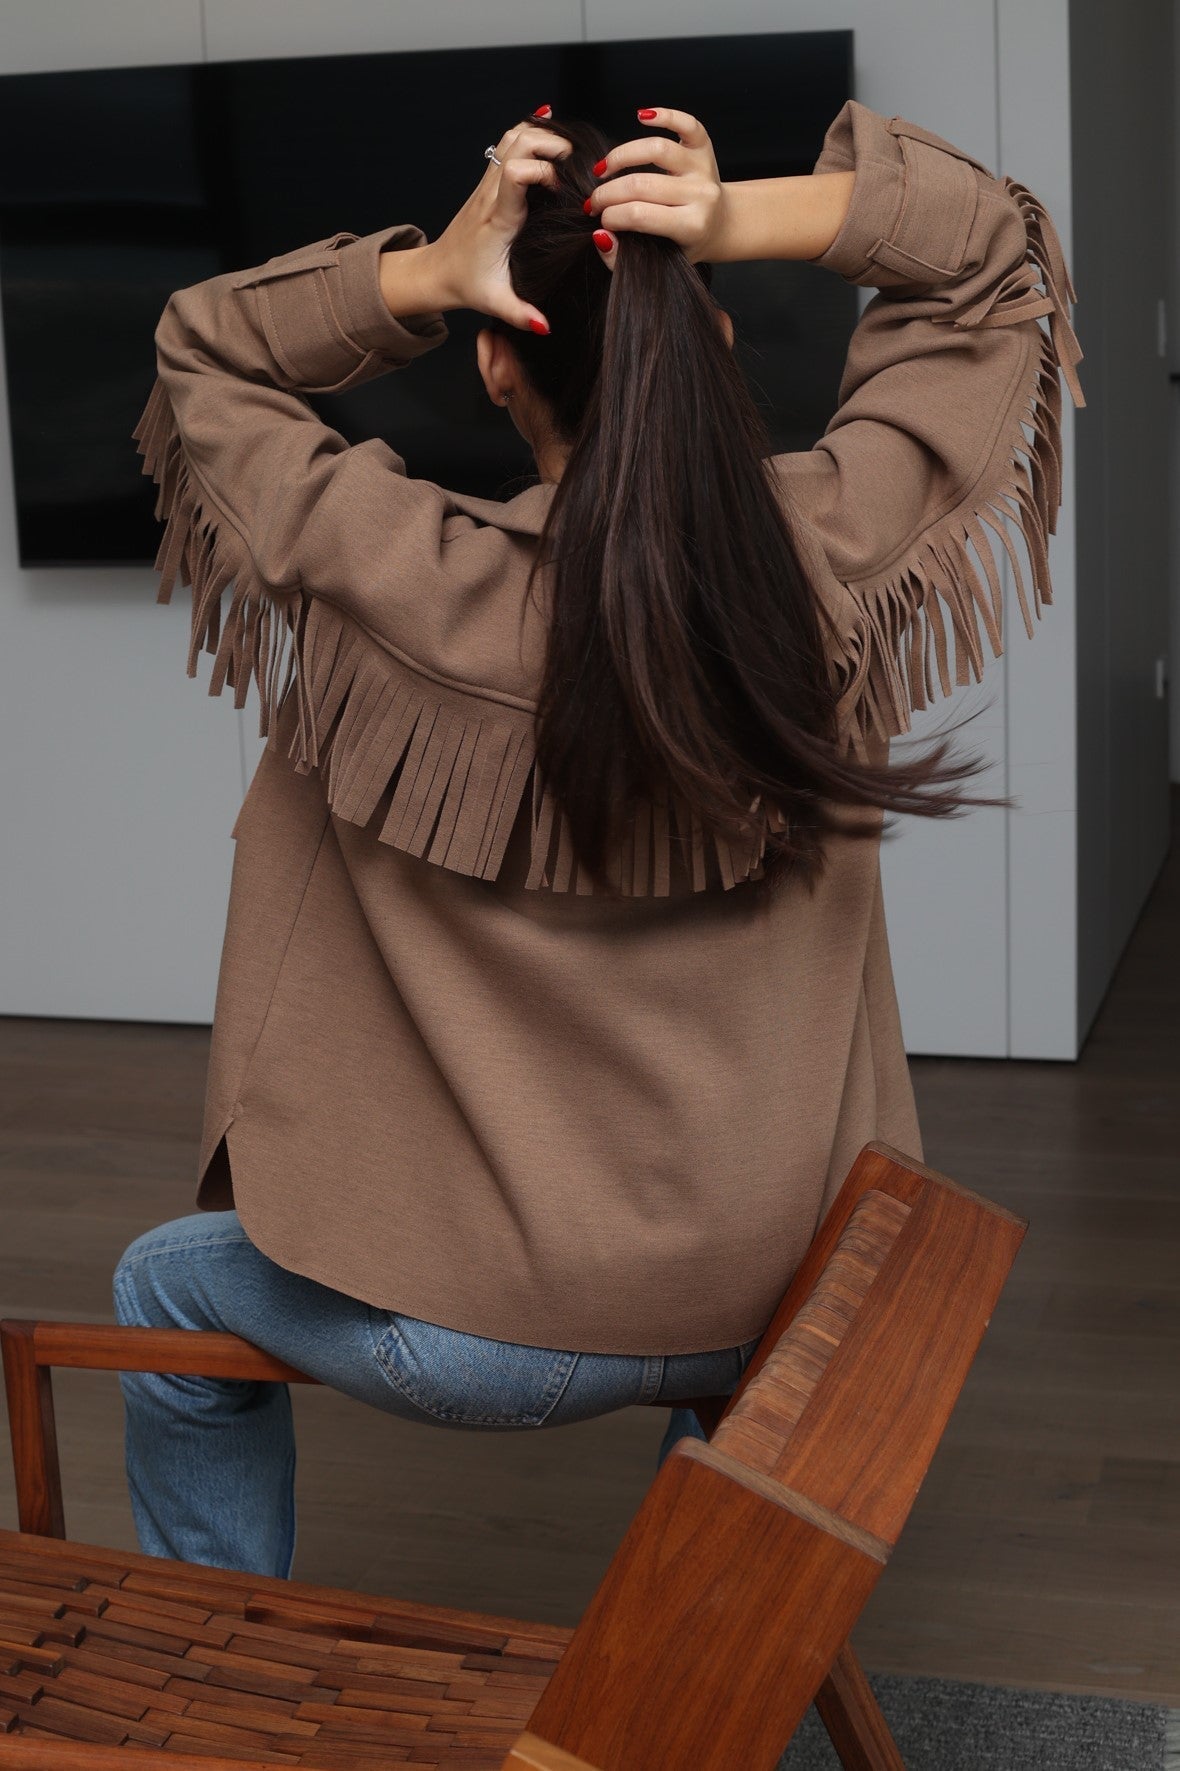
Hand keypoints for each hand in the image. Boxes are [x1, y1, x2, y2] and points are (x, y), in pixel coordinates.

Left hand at [424, 122, 571, 330]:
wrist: (436, 271)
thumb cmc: (467, 284)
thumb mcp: (496, 303)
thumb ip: (521, 314)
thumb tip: (546, 326)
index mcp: (497, 219)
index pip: (516, 174)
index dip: (543, 171)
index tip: (561, 189)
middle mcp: (490, 194)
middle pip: (518, 142)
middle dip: (550, 143)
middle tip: (572, 163)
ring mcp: (488, 184)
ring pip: (511, 136)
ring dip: (540, 135)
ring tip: (564, 152)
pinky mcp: (488, 182)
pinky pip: (507, 144)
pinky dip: (529, 133)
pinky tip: (548, 134)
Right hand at [585, 106, 729, 270]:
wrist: (720, 226)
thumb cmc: (684, 244)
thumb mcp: (658, 261)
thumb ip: (623, 258)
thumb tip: (600, 236)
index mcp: (691, 226)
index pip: (639, 216)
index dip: (610, 216)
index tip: (597, 219)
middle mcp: (700, 195)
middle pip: (642, 185)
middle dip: (607, 193)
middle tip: (594, 201)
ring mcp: (703, 169)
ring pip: (656, 149)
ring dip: (621, 156)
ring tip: (603, 170)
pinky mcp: (704, 147)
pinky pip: (686, 123)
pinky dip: (664, 115)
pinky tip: (641, 116)